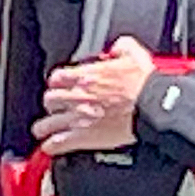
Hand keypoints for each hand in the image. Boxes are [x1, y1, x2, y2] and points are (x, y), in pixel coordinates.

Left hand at [35, 35, 156, 157]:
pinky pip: (57, 143)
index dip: (57, 83)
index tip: (60, 87)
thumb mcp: (135, 54)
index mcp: (86, 76)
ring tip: (43, 130)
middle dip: (51, 104)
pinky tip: (50, 148)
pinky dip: (51, 147)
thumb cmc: (144, 85)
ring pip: (47, 123)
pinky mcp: (83, 137)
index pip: (57, 77)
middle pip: (49, 99)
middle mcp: (77, 96)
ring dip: (44, 127)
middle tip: (55, 108)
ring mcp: (77, 117)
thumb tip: (118, 47)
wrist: (150, 107)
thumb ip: (122, 47)